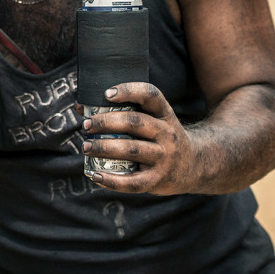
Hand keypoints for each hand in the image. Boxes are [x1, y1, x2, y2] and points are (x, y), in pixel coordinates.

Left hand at [82, 82, 196, 194]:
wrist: (194, 165)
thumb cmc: (159, 138)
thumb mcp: (152, 120)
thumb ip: (123, 111)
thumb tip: (80, 107)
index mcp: (164, 114)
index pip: (150, 95)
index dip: (129, 91)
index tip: (107, 94)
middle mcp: (166, 133)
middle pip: (135, 122)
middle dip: (106, 122)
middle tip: (86, 125)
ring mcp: (165, 157)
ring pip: (131, 150)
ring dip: (104, 147)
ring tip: (86, 147)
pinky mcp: (158, 179)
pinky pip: (133, 182)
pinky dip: (111, 180)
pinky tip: (95, 175)